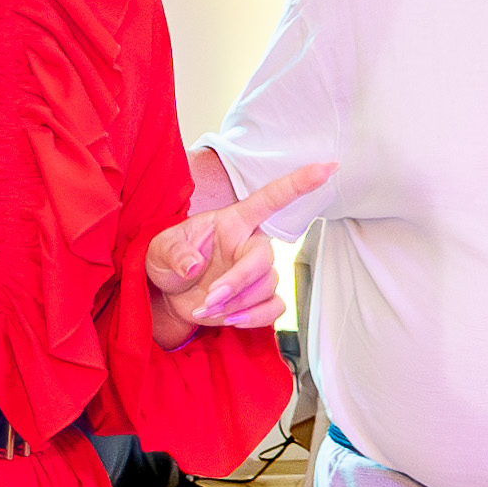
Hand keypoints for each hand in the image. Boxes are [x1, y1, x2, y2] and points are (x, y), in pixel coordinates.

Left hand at [142, 161, 327, 341]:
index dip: (299, 182)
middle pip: (264, 259)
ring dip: (236, 304)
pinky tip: (230, 320)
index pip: (271, 198)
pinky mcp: (259, 297)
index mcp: (234, 221)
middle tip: (209, 299)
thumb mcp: (160, 250)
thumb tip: (193, 265)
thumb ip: (175, 252)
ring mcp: (258, 271)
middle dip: (238, 282)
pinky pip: (274, 308)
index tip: (328, 166)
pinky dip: (253, 318)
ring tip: (205, 308)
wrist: (169, 294)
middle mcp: (250, 243)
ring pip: (266, 287)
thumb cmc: (168, 261)